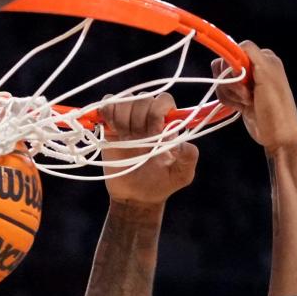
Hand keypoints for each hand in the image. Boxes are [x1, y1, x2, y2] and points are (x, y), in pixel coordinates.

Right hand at [100, 93, 198, 207]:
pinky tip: (113, 132)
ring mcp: (129, 119)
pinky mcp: (110, 124)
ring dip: (123, 118)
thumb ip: (188, 157)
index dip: (156, 114)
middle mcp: (148, 117)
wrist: (135, 197)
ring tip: (124, 138)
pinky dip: (107, 113)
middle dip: (138, 119)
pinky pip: (107, 103)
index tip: (153, 135)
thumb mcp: (181, 174)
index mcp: (167, 123)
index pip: (163, 101)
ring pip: (125, 99)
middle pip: (142, 98)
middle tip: (137, 142)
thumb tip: (181, 141)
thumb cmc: (161, 183)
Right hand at [213, 42, 296, 152]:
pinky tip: (241, 108)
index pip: (236, 50)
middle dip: (231, 82)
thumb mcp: (266, 73)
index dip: (233, 65)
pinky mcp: (240, 98)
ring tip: (247, 102)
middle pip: (225, 66)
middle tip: (247, 94)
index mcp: (264, 58)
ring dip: (231, 94)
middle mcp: (255, 68)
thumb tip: (235, 44)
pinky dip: (229, 101)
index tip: (241, 78)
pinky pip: (224, 94)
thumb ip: (251, 53)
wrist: (278, 135)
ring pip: (222, 81)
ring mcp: (247, 84)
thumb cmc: (276, 105)